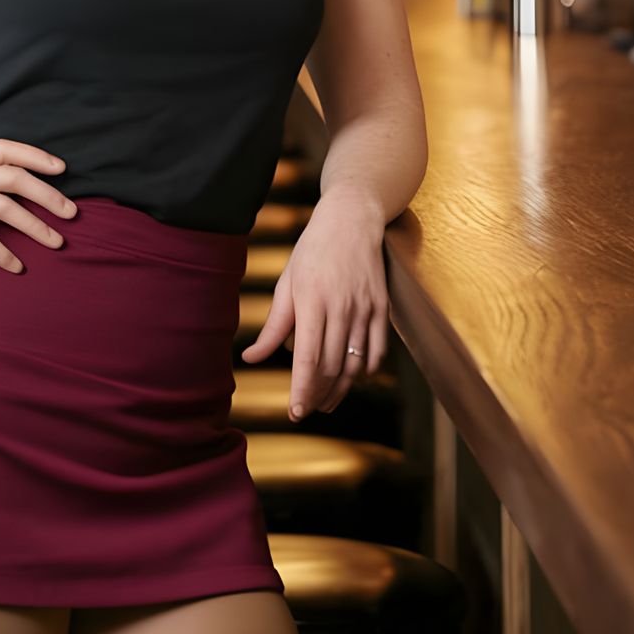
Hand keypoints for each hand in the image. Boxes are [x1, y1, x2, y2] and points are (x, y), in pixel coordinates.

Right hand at [0, 139, 77, 273]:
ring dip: (35, 225)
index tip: (63, 169)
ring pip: (2, 205)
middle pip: (13, 176)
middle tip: (73, 213)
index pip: (4, 148)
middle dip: (48, 194)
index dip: (36, 155)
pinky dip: (2, 253)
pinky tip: (17, 267)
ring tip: (57, 243)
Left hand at [239, 188, 389, 419]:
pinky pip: (377, 351)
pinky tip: (352, 378)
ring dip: (341, 389)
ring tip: (326, 402)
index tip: (295, 412)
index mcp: (312, 301)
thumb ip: (273, 326)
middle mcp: (341, 308)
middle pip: (332, 366)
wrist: (351, 221)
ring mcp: (365, 309)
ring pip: (355, 363)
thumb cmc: (312, 252)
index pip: (308, 358)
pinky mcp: (382, 308)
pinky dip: (365, 371)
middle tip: (306, 409)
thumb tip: (251, 358)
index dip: (302, 389)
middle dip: (319, 394)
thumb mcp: (286, 284)